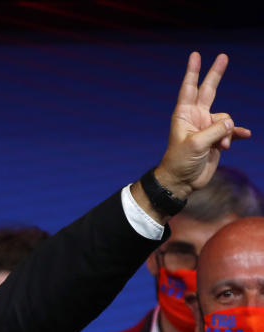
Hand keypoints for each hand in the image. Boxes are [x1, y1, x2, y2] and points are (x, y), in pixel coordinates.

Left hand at [154, 53, 251, 199]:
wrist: (182, 181)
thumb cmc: (180, 161)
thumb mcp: (196, 144)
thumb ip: (215, 130)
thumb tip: (230, 123)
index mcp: (184, 115)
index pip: (189, 88)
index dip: (193, 71)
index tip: (195, 55)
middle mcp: (196, 117)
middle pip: (209, 90)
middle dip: (215, 74)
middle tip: (223, 56)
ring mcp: (207, 127)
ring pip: (226, 118)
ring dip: (227, 132)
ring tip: (220, 146)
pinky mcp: (216, 139)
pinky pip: (231, 131)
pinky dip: (237, 134)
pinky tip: (245, 135)